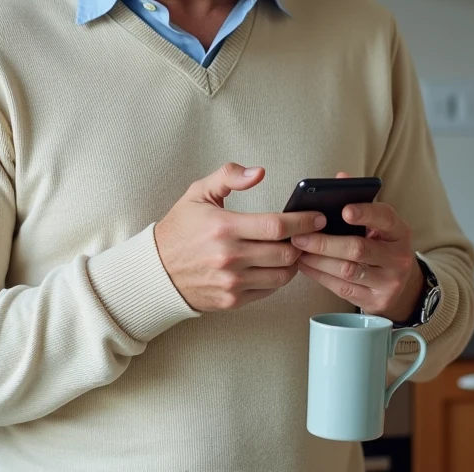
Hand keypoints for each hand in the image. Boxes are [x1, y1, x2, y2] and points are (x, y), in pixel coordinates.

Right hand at [154, 163, 326, 311]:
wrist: (156, 271)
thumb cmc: (180, 229)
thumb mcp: (198, 193)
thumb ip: (229, 177)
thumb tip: (259, 172)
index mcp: (223, 227)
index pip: (276, 226)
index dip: (303, 221)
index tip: (317, 217)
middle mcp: (229, 257)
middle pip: (285, 253)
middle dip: (302, 242)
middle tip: (308, 233)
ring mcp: (231, 283)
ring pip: (282, 275)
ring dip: (292, 262)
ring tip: (292, 248)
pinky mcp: (232, 301)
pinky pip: (268, 290)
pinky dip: (277, 277)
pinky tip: (274, 265)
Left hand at [292, 186, 422, 322]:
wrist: (401, 285)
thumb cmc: (381, 245)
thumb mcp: (379, 224)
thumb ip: (360, 201)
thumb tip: (340, 177)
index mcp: (400, 232)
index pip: (385, 218)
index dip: (365, 213)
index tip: (344, 210)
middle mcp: (399, 258)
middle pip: (359, 249)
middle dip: (325, 242)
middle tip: (300, 235)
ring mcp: (389, 282)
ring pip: (347, 271)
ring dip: (318, 259)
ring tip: (297, 249)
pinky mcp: (376, 302)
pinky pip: (342, 288)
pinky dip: (319, 275)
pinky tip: (305, 265)